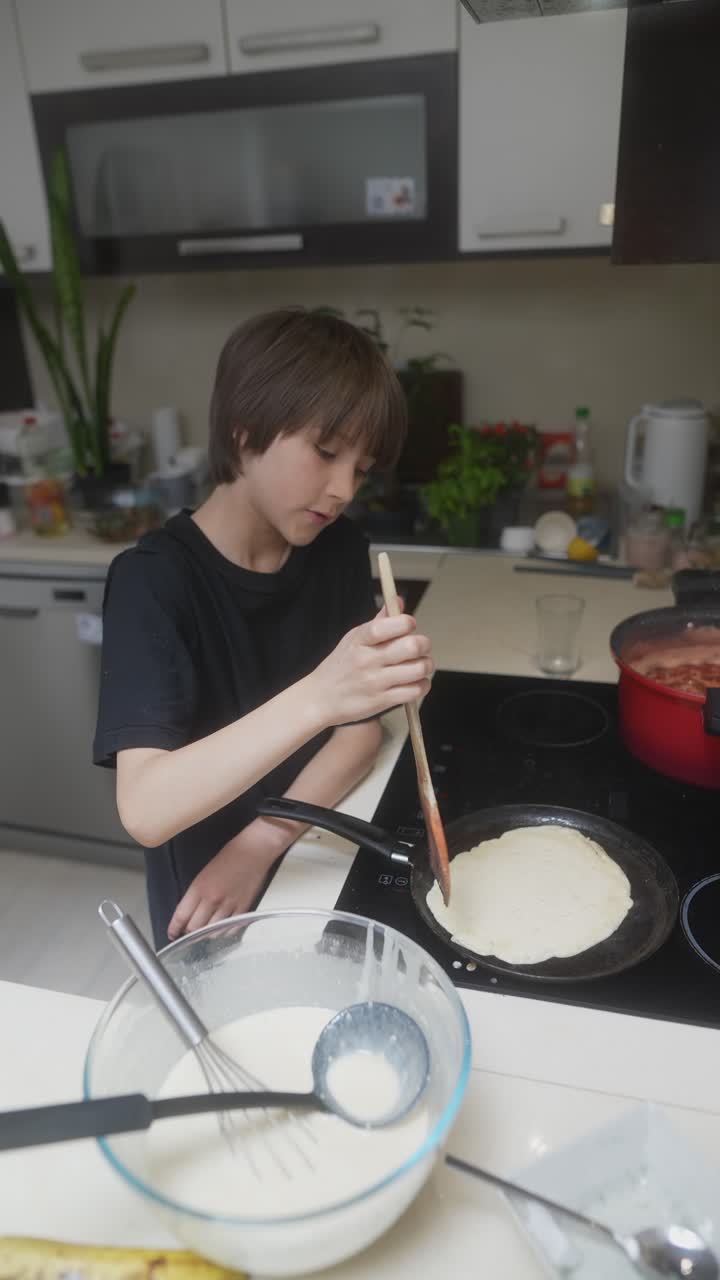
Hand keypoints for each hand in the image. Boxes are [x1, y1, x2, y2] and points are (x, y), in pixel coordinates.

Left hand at [167, 817, 290, 939]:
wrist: (256, 849)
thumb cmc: (231, 855)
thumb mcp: (205, 872)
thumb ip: (196, 893)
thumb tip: (189, 912)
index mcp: (199, 888)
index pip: (181, 916)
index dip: (173, 929)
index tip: (172, 934)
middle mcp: (213, 899)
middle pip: (194, 928)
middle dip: (189, 931)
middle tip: (190, 929)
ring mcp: (229, 905)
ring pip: (211, 933)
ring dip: (206, 933)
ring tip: (206, 928)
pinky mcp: (244, 909)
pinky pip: (229, 930)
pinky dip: (223, 932)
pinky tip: (221, 927)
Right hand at [306, 606, 432, 727]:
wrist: (320, 698)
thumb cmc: (340, 666)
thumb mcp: (353, 639)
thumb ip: (379, 621)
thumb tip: (398, 600)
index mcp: (360, 639)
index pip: (389, 625)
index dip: (407, 622)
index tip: (410, 625)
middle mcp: (367, 659)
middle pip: (411, 646)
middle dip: (424, 644)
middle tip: (420, 647)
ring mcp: (375, 681)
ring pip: (418, 669)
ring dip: (426, 665)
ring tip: (420, 665)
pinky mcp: (381, 701)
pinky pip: (414, 691)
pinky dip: (422, 685)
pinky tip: (416, 682)